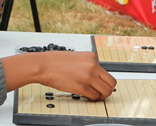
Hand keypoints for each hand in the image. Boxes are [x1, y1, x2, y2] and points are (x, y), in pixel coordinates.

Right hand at [1, 51, 116, 100]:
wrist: (44, 65)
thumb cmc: (55, 62)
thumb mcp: (77, 57)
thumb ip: (87, 64)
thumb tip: (95, 75)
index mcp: (92, 57)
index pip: (107, 72)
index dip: (104, 81)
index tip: (100, 85)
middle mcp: (92, 65)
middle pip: (111, 82)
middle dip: (107, 90)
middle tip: (101, 93)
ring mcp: (88, 76)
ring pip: (106, 91)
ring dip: (101, 96)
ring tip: (94, 96)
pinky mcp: (81, 86)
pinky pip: (94, 96)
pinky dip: (92, 98)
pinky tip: (86, 96)